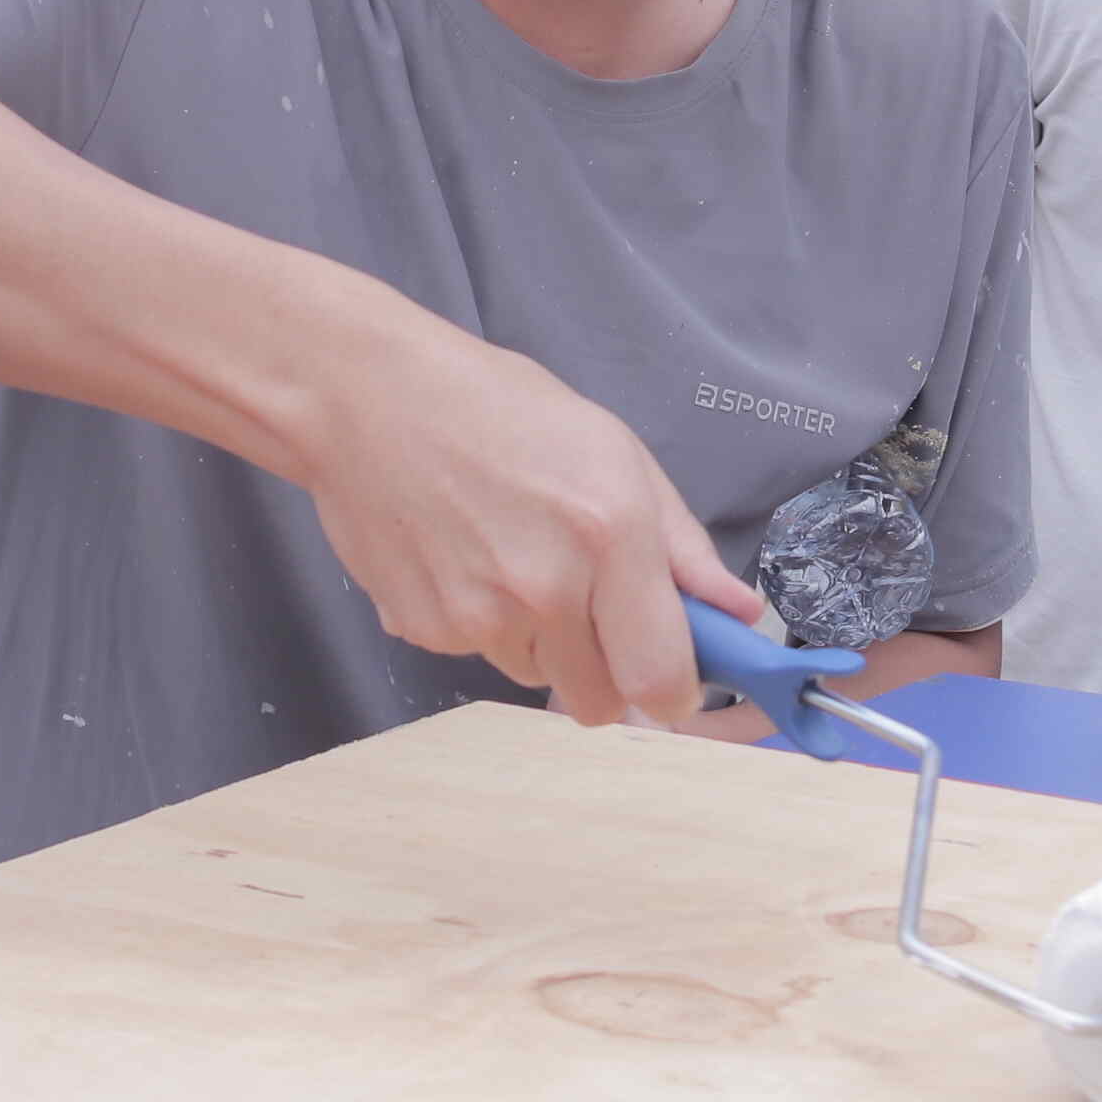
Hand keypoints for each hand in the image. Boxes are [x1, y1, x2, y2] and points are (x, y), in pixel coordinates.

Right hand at [302, 314, 763, 728]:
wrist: (366, 398)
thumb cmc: (498, 409)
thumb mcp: (615, 452)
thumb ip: (682, 546)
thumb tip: (735, 612)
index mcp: (609, 536)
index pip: (661, 680)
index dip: (674, 691)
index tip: (671, 674)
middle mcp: (545, 588)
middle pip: (599, 703)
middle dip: (608, 673)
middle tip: (594, 613)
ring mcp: (478, 616)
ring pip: (538, 677)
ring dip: (542, 643)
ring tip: (515, 558)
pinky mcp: (424, 630)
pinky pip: (478, 655)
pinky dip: (483, 624)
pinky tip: (466, 557)